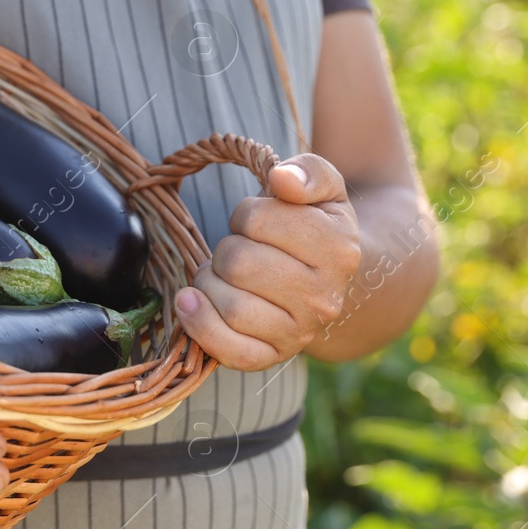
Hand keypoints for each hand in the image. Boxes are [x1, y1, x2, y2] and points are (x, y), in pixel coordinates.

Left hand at [174, 153, 362, 370]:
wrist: (331, 280)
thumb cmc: (316, 226)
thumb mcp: (324, 188)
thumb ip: (309, 171)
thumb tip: (283, 180)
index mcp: (337, 249)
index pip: (257, 219)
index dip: (245, 214)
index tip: (255, 222)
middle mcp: (323, 297)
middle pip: (238, 263)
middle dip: (225, 249)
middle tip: (237, 250)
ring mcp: (300, 332)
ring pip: (230, 306)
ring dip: (210, 283)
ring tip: (222, 275)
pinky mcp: (274, 356)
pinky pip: (231, 351)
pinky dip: (201, 326)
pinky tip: (189, 303)